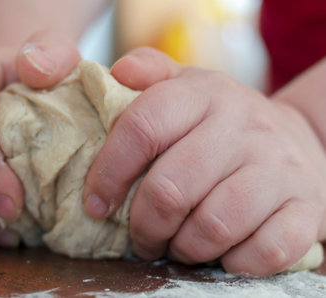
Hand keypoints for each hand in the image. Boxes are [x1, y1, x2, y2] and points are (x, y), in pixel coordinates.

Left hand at [84, 48, 325, 275]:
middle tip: (141, 236)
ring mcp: (278, 169)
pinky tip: (222, 254)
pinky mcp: (304, 209)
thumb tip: (118, 72)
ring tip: (176, 245)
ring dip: (184, 248)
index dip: (109, 171)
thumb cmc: (225, 122)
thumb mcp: (190, 88)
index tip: (96, 203)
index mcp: (204, 95)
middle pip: (170, 189)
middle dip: (144, 226)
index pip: (143, 127)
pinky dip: (233, 263)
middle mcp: (243, 128)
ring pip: (213, 227)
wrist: (300, 140)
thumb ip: (151, 72)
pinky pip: (263, 252)